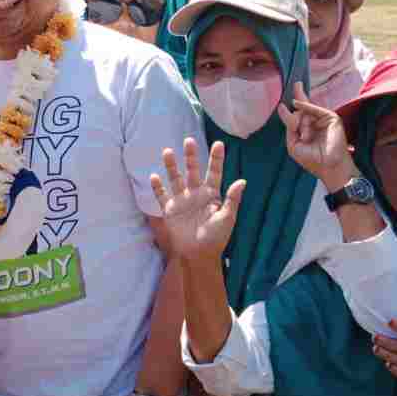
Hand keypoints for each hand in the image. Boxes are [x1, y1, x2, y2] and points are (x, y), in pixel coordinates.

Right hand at [150, 139, 245, 264]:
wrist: (199, 255)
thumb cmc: (216, 237)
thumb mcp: (227, 218)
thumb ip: (232, 199)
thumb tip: (242, 181)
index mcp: (211, 195)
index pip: (214, 173)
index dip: (216, 159)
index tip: (219, 144)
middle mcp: (196, 194)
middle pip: (193, 171)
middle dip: (191, 156)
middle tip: (189, 141)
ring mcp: (182, 201)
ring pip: (176, 179)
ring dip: (172, 166)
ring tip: (168, 151)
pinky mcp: (170, 210)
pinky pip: (162, 196)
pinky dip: (158, 187)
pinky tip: (154, 176)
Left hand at [276, 83, 355, 188]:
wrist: (329, 167)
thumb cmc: (312, 160)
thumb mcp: (294, 144)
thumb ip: (290, 127)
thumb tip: (285, 108)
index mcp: (305, 131)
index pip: (296, 118)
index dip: (288, 112)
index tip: (281, 105)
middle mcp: (314, 124)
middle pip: (303, 108)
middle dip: (299, 96)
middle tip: (297, 83)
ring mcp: (322, 120)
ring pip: (305, 112)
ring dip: (302, 123)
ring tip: (307, 137)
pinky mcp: (330, 118)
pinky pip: (315, 109)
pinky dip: (306, 106)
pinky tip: (297, 103)